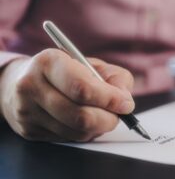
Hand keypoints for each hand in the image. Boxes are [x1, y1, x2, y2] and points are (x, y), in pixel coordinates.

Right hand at [0, 49, 133, 141]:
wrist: (23, 81)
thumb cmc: (66, 71)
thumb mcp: (92, 64)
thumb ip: (115, 77)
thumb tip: (124, 100)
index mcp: (48, 62)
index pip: (82, 88)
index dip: (109, 99)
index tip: (125, 103)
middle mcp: (32, 86)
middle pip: (80, 116)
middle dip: (108, 118)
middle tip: (119, 114)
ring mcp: (27, 111)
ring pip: (77, 132)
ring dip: (99, 127)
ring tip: (103, 115)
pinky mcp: (29, 131)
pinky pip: (69, 139)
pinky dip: (86, 133)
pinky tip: (86, 121)